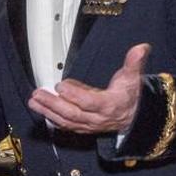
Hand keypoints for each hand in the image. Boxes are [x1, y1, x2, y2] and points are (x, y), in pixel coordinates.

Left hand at [28, 43, 149, 133]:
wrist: (134, 116)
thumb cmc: (130, 95)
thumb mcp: (133, 77)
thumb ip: (134, 61)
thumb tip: (141, 48)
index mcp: (109, 105)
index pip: (89, 102)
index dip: (74, 95)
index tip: (60, 85)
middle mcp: (98, 118)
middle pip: (72, 113)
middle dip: (53, 104)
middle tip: (38, 94)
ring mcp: (89, 125)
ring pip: (66, 121)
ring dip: (48, 111)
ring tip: (33, 101)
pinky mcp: (83, 127)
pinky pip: (66, 125)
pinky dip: (52, 119)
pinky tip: (41, 110)